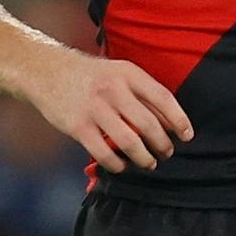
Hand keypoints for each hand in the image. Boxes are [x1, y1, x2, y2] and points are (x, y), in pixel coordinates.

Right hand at [27, 47, 193, 172]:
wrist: (47, 70)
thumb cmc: (89, 75)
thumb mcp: (118, 72)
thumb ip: (140, 93)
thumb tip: (168, 120)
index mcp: (128, 73)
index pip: (162, 97)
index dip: (179, 119)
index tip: (188, 135)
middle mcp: (113, 89)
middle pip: (148, 124)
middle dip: (163, 144)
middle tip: (168, 153)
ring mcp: (94, 108)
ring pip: (129, 141)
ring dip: (144, 157)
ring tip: (149, 163)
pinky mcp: (77, 126)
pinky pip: (103, 152)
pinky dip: (117, 164)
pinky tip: (122, 165)